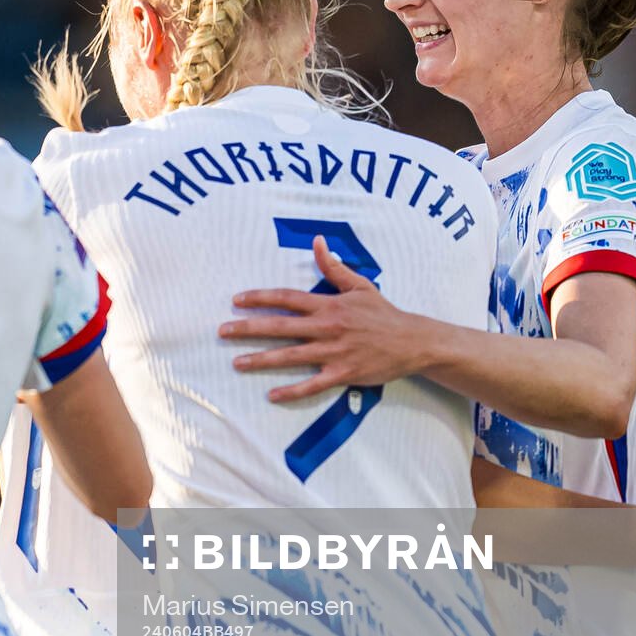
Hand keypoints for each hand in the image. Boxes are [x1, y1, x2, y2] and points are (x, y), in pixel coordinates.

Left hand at [219, 237, 430, 400]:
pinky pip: (313, 384)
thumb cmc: (383, 314)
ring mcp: (334, 351)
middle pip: (281, 327)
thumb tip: (317, 241)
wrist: (412, 341)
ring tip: (236, 362)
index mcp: (329, 305)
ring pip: (291, 356)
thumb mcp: (360, 285)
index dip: (260, 298)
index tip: (237, 300)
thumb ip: (334, 267)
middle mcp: (327, 327)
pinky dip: (293, 391)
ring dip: (262, 360)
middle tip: (223, 330)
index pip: (287, 298)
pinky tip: (271, 394)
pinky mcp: (342, 373)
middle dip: (249, 328)